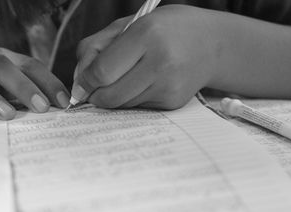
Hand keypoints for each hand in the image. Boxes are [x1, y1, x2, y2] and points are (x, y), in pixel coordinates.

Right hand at [0, 48, 69, 120]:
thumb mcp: (6, 88)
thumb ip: (26, 97)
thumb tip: (59, 111)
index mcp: (2, 60)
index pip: (28, 65)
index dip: (47, 81)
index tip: (63, 102)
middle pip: (0, 65)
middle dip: (23, 86)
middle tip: (41, 107)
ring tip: (7, 114)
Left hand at [75, 5, 219, 109]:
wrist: (211, 44)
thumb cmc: (165, 29)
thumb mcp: (129, 24)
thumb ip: (97, 47)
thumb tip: (79, 82)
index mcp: (147, 35)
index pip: (102, 71)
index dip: (85, 81)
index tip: (81, 83)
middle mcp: (161, 63)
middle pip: (109, 96)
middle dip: (94, 95)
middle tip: (94, 87)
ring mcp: (169, 86)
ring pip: (121, 105)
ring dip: (112, 97)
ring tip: (123, 78)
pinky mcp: (173, 102)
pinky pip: (137, 107)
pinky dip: (130, 99)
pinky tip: (142, 83)